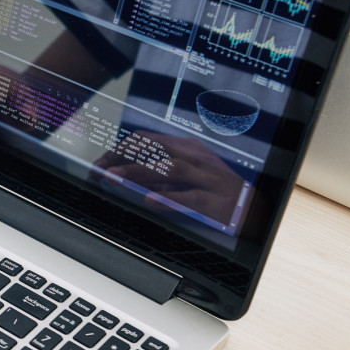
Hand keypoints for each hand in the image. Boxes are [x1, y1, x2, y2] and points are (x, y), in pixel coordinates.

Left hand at [94, 131, 246, 224]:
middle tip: (98, 171)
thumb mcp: (184, 174)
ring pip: (170, 170)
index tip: (99, 163)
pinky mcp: (217, 202)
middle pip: (154, 151)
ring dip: (139, 173)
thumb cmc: (214, 190)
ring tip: (114, 178)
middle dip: (122, 159)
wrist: (252, 209)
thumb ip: (156, 172)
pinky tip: (149, 201)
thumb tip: (120, 174)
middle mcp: (196, 159)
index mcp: (186, 148)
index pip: (146, 140)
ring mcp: (208, 179)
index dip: (118, 150)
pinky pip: (192, 198)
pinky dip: (169, 199)